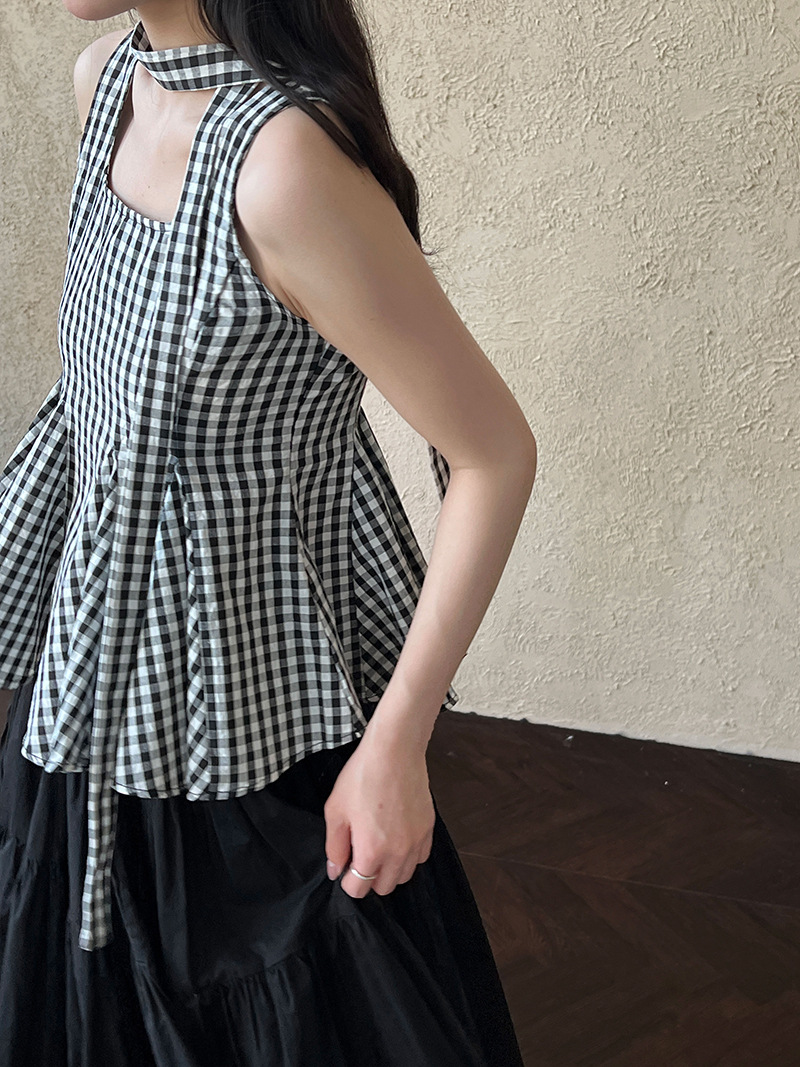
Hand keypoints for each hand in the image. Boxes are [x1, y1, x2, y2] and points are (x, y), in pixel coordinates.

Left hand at [323, 728, 434, 897]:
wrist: (395, 751)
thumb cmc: (362, 776)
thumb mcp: (335, 810)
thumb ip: (334, 847)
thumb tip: (336, 871)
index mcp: (371, 851)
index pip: (359, 889)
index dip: (347, 881)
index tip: (344, 867)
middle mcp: (398, 853)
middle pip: (383, 888)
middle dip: (368, 878)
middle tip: (360, 855)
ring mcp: (417, 842)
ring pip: (404, 876)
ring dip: (389, 870)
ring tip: (379, 847)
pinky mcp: (428, 829)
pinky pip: (420, 859)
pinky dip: (408, 857)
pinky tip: (397, 839)